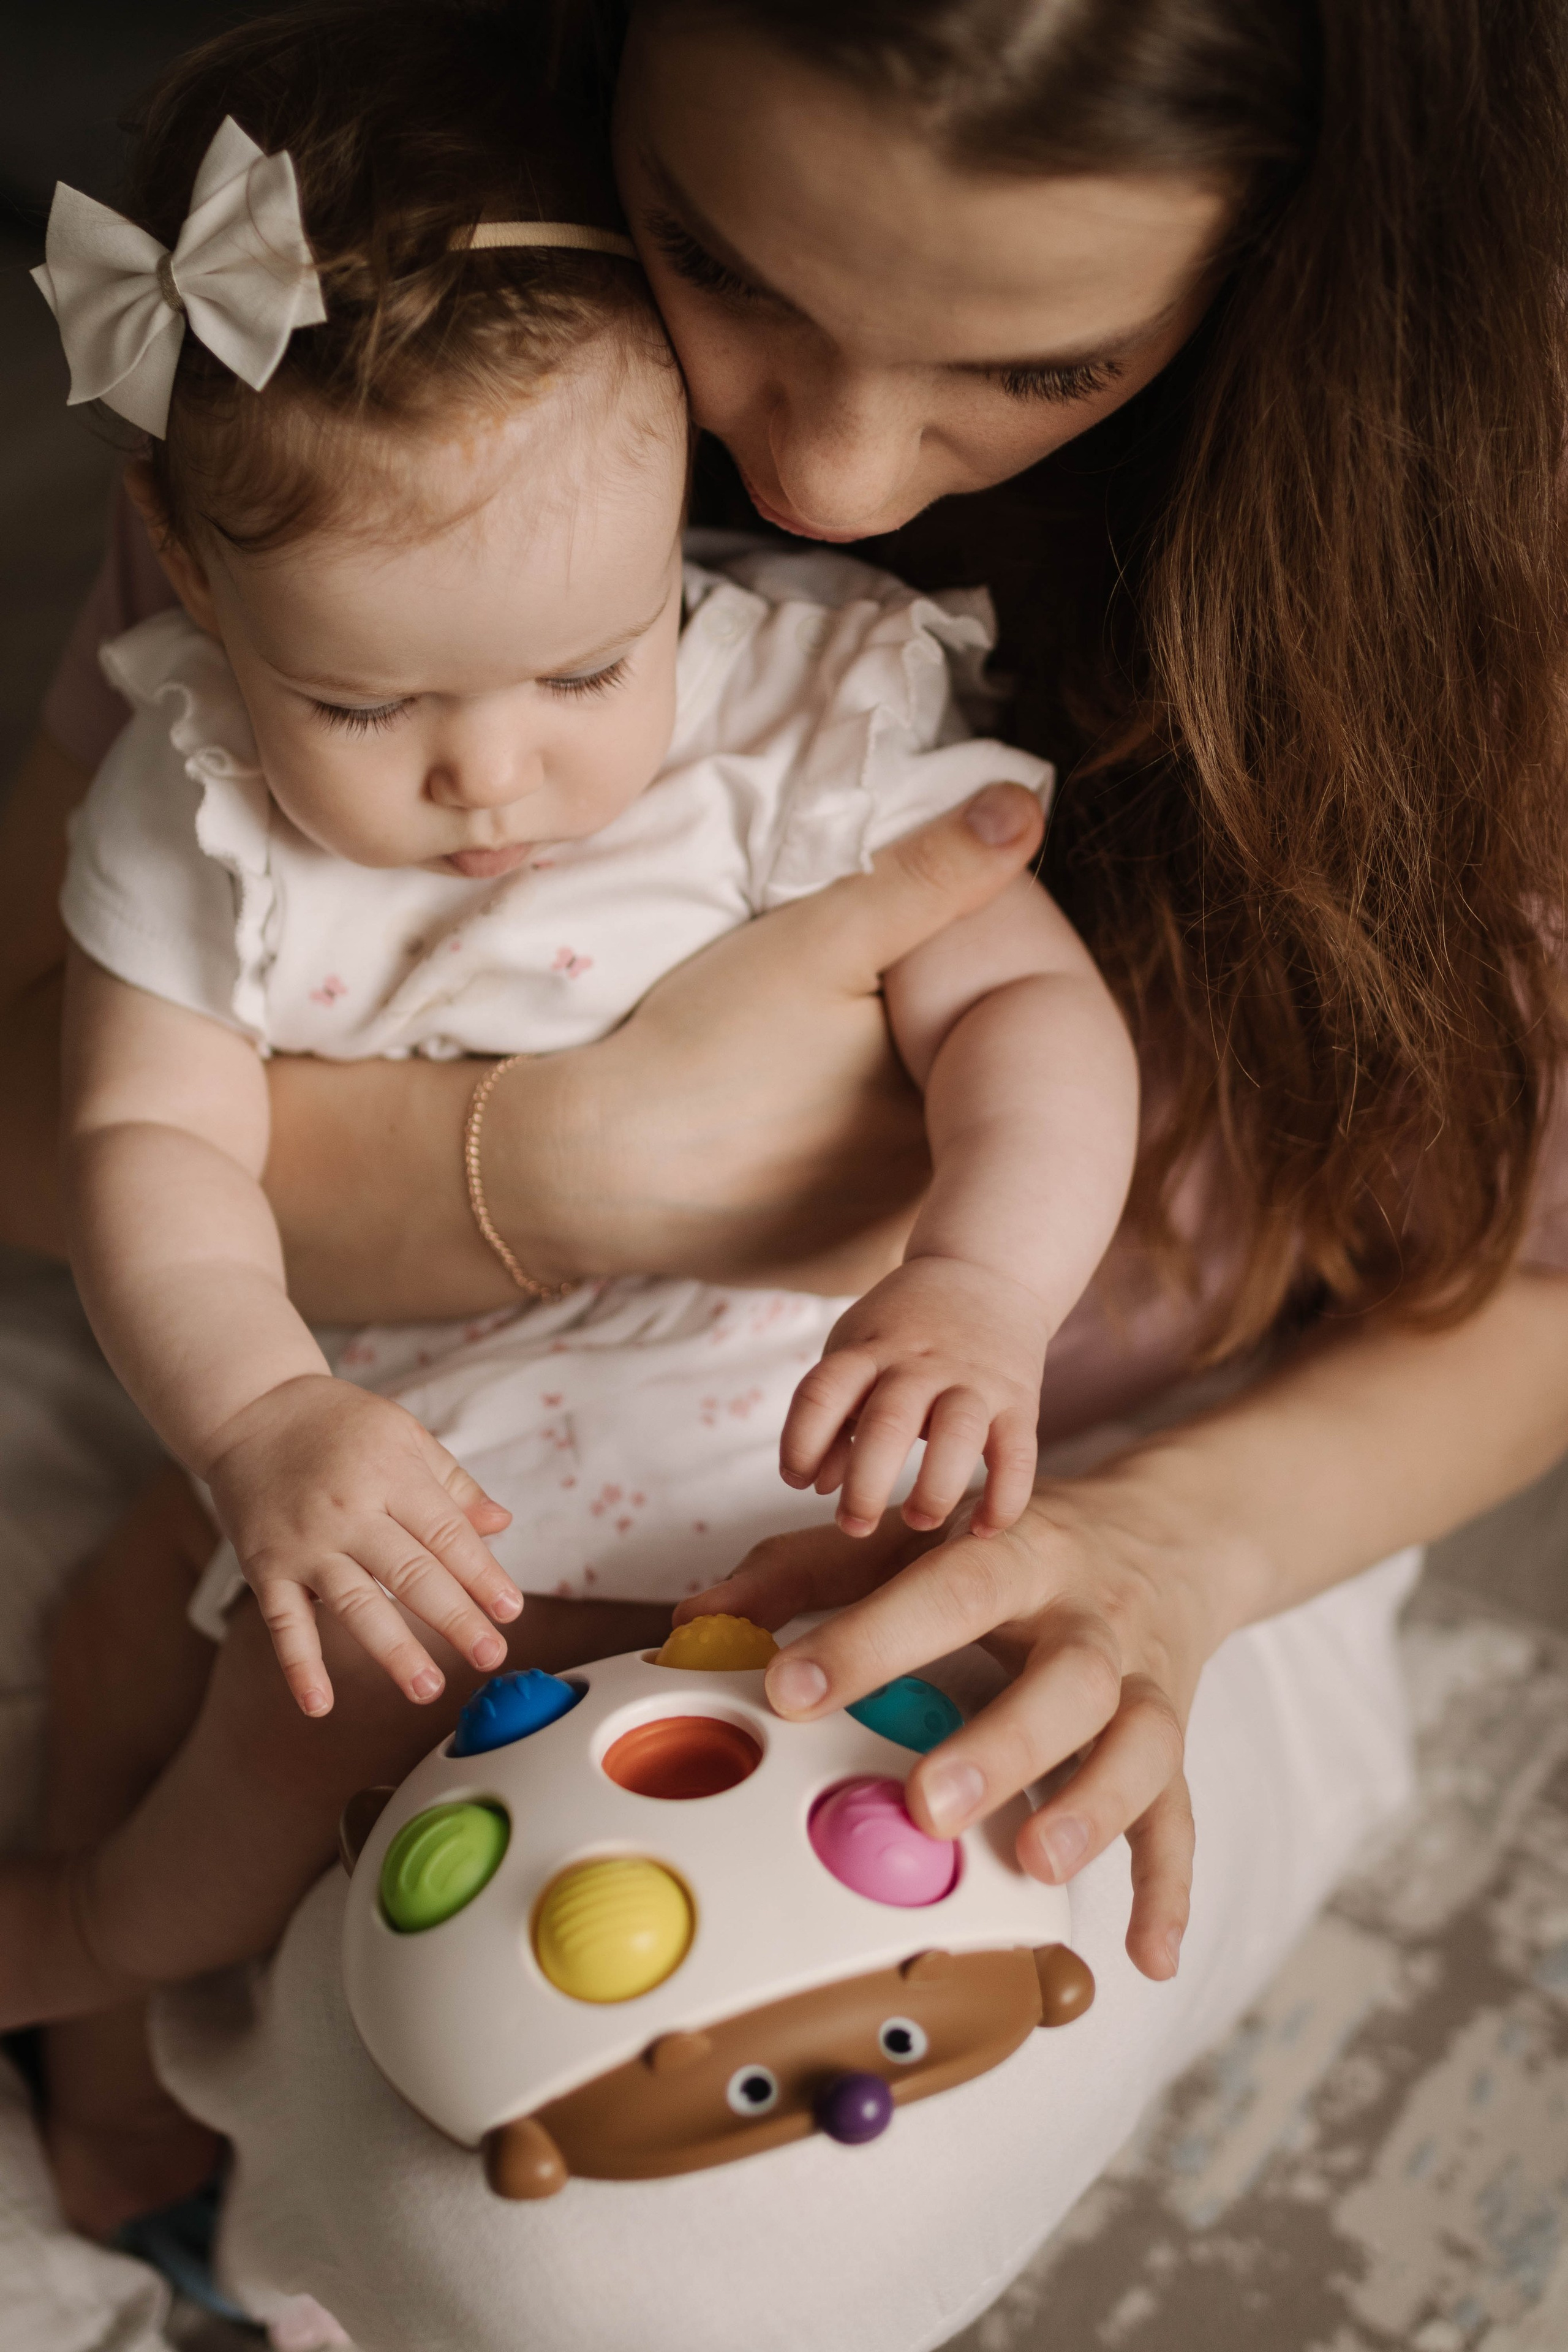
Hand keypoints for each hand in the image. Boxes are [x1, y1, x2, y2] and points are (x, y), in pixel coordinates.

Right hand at [203, 1374, 521, 1716]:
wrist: (249, 1409)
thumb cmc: (337, 1423)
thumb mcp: (404, 1434)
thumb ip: (452, 1484)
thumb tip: (501, 1523)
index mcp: (391, 1474)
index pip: (446, 1535)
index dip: (482, 1575)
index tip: (509, 1612)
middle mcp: (349, 1510)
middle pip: (410, 1574)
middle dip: (454, 1619)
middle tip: (488, 1656)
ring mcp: (304, 1542)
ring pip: (355, 1604)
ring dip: (392, 1650)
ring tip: (426, 1687)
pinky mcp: (265, 1565)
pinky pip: (283, 1622)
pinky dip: (299, 1665)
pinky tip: (320, 1704)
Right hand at [485, 784, 1048, 1295]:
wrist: (590, 1169)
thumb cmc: (703, 1046)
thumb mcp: (820, 939)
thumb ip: (930, 876)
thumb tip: (1025, 809)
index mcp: (959, 1111)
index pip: (990, 1038)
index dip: (948, 991)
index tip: (886, 970)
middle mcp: (944, 1192)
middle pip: (960, 1100)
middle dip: (924, 1056)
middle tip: (833, 1027)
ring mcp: (895, 1243)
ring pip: (921, 1157)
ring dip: (896, 1119)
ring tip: (814, 1079)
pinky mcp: (841, 1273)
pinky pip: (872, 1210)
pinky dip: (850, 1176)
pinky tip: (798, 1140)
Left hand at [679, 1466, 1228, 1981]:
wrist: (1165, 1531)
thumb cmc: (1009, 1547)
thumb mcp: (915, 1536)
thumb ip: (803, 1571)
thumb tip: (694, 1618)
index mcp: (1019, 1553)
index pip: (948, 1588)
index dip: (869, 1638)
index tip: (789, 1689)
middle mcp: (1091, 1617)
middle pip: (1067, 1675)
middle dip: (1002, 1741)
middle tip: (926, 1804)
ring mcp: (1143, 1682)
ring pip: (1139, 1743)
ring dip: (1093, 1806)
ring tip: (1037, 1866)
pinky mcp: (1173, 1738)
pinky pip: (1181, 1817)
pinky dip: (1169, 1887)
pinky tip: (1146, 1956)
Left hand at [780, 1257, 1047, 1537]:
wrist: (985, 1276)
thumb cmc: (902, 1331)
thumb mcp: (856, 1353)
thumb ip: (832, 1420)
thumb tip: (816, 1488)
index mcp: (868, 1349)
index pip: (822, 1392)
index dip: (800, 1442)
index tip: (796, 1481)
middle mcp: (919, 1363)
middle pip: (887, 1423)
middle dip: (865, 1486)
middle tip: (853, 1525)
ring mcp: (973, 1380)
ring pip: (957, 1434)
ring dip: (934, 1489)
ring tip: (917, 1520)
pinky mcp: (1019, 1400)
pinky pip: (1018, 1455)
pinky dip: (1004, 1499)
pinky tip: (983, 1530)